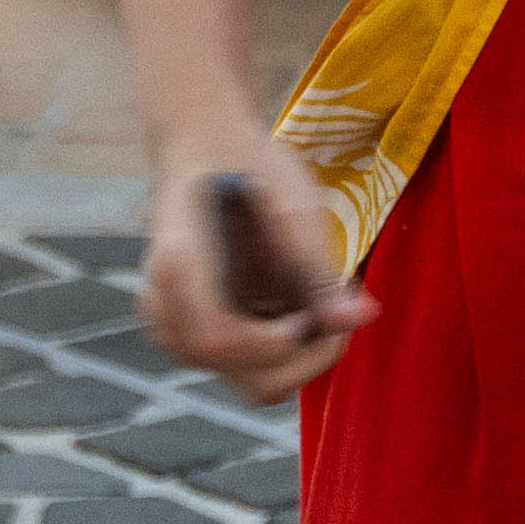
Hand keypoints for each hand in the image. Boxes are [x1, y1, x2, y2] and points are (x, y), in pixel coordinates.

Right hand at [141, 130, 366, 396]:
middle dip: (298, 358)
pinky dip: (279, 349)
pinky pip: (240, 364)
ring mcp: (171, 322)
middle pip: (236, 372)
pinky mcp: (190, 329)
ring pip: (242, 376)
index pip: (222, 342)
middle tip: (339, 318)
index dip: (278, 344)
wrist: (206, 147)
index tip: (318, 319)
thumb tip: (361, 317)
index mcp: (177, 266)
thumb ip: (318, 273)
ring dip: (293, 357)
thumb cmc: (250, 167)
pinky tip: (299, 310)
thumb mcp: (293, 211)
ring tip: (323, 310)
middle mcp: (163, 305)